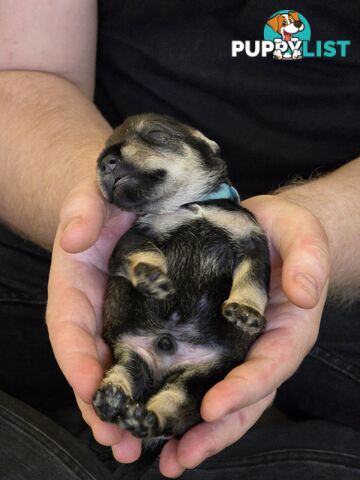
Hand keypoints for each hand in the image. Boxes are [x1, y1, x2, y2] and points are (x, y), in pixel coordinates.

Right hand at [46, 178, 144, 462]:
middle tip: (119, 441)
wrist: (138, 194)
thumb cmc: (112, 193)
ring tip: (140, 448)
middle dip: (101, 404)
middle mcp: (97, 310)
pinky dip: (156, 389)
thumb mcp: (95, 191)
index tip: (94, 388)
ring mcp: (124, 318)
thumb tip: (75, 238)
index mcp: (75, 284)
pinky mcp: (153, 320)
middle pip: (91, 363)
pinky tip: (171, 416)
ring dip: (128, 409)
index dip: (77, 361)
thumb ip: (83, 208)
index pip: (69, 329)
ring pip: (121, 370)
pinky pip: (151, 359)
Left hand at [158, 194, 329, 477]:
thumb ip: (308, 259)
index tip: (214, 409)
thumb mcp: (301, 234)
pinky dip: (174, 393)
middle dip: (215, 430)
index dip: (244, 390)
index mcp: (286, 329)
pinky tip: (148, 410)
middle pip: (243, 398)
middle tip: (182, 456)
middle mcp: (259, 346)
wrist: (264, 228)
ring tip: (164, 454)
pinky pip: (193, 369)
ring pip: (215, 393)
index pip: (269, 366)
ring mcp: (232, 346)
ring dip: (191, 427)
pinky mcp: (206, 336)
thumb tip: (304, 294)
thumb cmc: (287, 232)